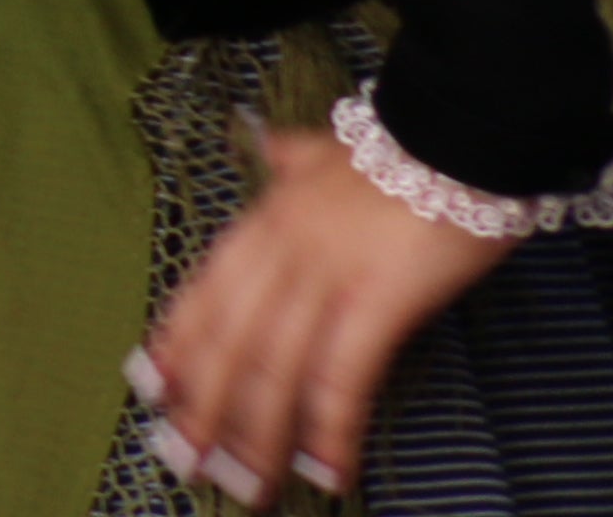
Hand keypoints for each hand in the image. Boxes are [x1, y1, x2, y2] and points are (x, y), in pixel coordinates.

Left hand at [142, 121, 510, 505]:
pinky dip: (329, 424)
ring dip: (258, 433)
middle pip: (227, 340)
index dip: (177, 347)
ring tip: (249, 484)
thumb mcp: (326, 150)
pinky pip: (342, 372)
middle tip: (190, 463)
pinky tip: (326, 465)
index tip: (155, 393)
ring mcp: (324, 274)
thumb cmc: (398, 149)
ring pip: (273, 365)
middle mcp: (279, 250)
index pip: (203, 294)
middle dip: (205, 408)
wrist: (457, 131)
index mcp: (263, 222)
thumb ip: (293, 158)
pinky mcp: (377, 299)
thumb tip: (273, 147)